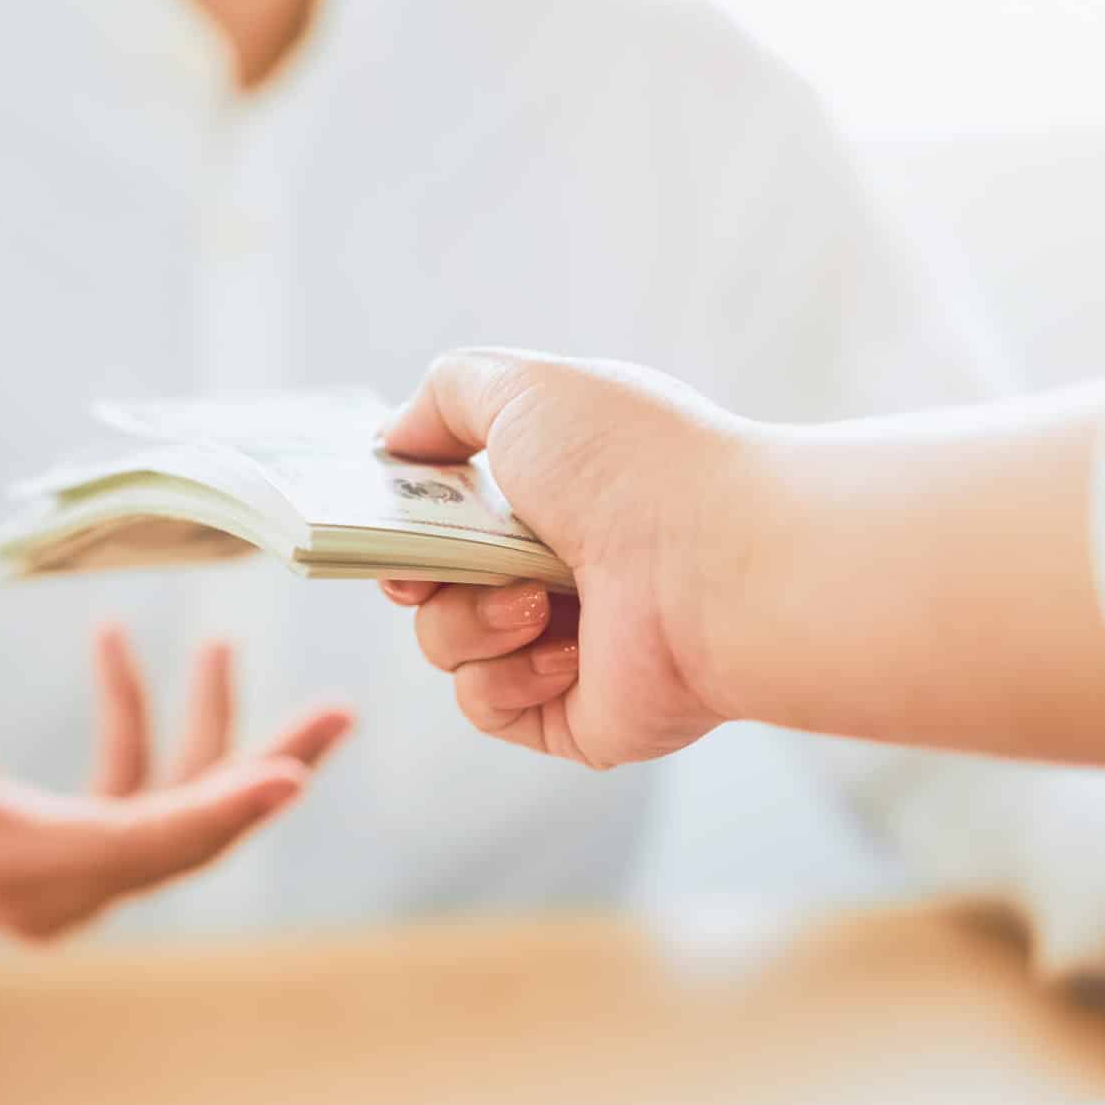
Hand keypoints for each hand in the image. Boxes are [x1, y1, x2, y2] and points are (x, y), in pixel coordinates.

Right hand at [0, 629, 352, 965]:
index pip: (137, 844)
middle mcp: (50, 889)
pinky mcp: (68, 856)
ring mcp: (64, 881)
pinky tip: (118, 649)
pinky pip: (133, 799)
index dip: (218, 809)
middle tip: (338, 714)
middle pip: (181, 841)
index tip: (292, 773)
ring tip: (232, 648)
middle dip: (260, 778)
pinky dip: (139, 729)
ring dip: (214, 744)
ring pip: (171, 820)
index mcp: (7, 863)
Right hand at [378, 349, 754, 768]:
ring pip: (444, 645)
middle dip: (420, 572)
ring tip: (540, 600)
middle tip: (438, 565)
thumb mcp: (525, 388)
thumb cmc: (630, 468)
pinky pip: (485, 703)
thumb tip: (393, 440)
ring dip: (471, 620)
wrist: (712, 565)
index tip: (392, 516)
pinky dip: (510, 674)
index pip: (443, 513)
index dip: (404, 517)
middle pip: (429, 581)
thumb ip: (447, 396)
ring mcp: (562, 645)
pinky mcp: (568, 715)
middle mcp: (558, 568)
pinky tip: (571, 651)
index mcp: (553, 494)